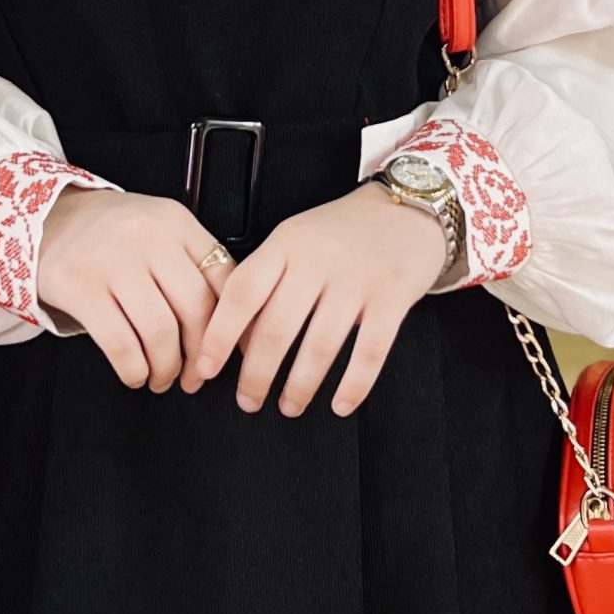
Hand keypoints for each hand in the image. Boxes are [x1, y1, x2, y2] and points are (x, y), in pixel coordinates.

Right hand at [34, 185, 233, 389]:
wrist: (45, 220)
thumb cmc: (109, 233)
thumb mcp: (158, 229)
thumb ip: (192, 263)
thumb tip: (231, 323)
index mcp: (175, 221)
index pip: (223, 276)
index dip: (233, 323)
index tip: (229, 350)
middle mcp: (147, 236)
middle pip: (195, 308)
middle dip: (200, 355)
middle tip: (195, 375)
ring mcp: (111, 261)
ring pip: (159, 331)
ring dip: (166, 368)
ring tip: (162, 377)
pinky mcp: (80, 287)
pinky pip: (120, 343)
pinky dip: (134, 370)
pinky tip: (135, 373)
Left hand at [178, 181, 447, 417]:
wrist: (407, 208)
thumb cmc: (343, 231)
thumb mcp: (295, 238)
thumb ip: (267, 277)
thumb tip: (234, 338)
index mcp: (286, 243)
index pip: (243, 292)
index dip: (219, 334)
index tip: (205, 367)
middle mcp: (319, 260)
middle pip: (277, 328)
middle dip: (257, 375)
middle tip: (248, 401)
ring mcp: (357, 280)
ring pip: (320, 346)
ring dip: (300, 386)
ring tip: (289, 406)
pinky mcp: (393, 298)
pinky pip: (369, 352)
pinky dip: (353, 385)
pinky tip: (340, 404)